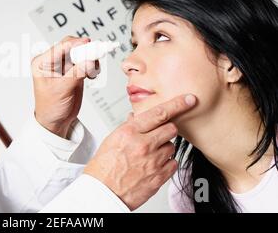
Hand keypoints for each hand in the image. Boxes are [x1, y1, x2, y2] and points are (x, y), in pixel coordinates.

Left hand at [31, 36, 99, 137]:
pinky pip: (86, 61)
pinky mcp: (74, 70)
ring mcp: (65, 65)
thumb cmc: (50, 107)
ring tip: (93, 71)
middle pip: (72, 47)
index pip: (60, 47)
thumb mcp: (61, 90)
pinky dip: (92, 65)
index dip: (75, 43)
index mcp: (42, 62)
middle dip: (85, 50)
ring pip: (81, 53)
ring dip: (90, 58)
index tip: (88, 43)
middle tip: (97, 55)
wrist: (56, 120)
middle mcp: (53, 61)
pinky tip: (92, 74)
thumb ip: (75, 74)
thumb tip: (89, 61)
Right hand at [83, 94, 196, 210]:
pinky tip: (152, 165)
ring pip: (172, 146)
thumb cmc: (103, 168)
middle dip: (166, 129)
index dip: (177, 104)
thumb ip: (129, 126)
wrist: (103, 193)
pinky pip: (173, 163)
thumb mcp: (111, 139)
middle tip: (157, 135)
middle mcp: (143, 145)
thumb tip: (138, 117)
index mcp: (129, 132)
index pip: (159, 113)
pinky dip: (166, 163)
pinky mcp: (159, 176)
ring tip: (149, 154)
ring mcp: (153, 161)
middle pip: (171, 128)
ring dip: (164, 147)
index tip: (188, 99)